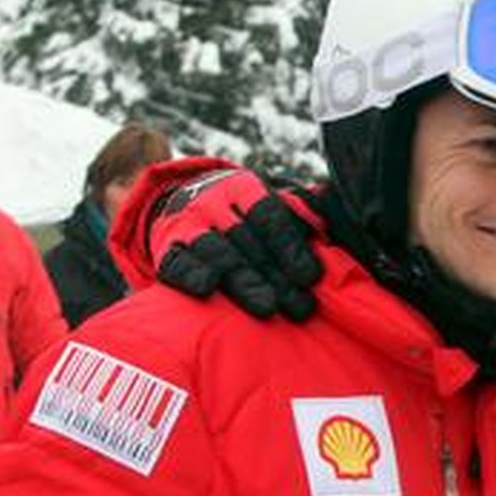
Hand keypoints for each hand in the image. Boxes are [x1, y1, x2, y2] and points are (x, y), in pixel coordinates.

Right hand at [156, 188, 324, 321]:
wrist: (183, 201)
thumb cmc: (246, 215)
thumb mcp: (271, 204)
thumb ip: (302, 216)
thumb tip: (329, 236)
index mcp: (243, 187)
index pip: (269, 215)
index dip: (290, 246)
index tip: (310, 276)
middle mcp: (212, 201)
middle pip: (247, 240)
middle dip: (276, 276)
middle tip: (301, 307)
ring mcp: (186, 224)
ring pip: (216, 253)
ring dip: (243, 282)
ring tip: (267, 307)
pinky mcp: (167, 248)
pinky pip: (176, 263)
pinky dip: (191, 274)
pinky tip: (207, 288)